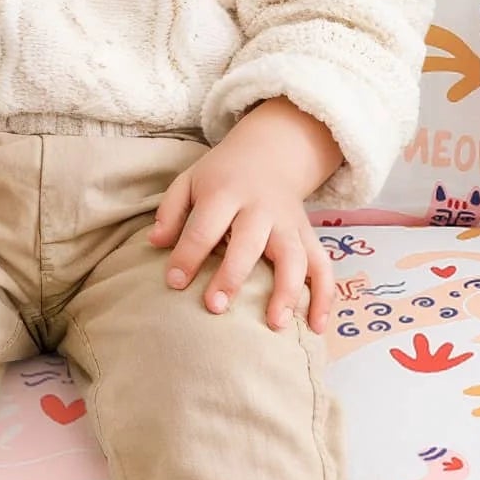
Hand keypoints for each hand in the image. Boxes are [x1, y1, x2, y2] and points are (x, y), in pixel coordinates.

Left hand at [147, 105, 338, 333]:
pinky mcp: (308, 236)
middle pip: (249, 243)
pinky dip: (324, 296)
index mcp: (226, 193)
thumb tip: (155, 242)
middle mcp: (261, 208)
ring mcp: (289, 223)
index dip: (188, 255)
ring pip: (294, 257)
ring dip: (288, 291)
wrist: (270, 152)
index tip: (174, 283)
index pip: (205, 227)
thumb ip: (171, 211)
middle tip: (215, 307)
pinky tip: (316, 326)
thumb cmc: (222, 176)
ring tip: (276, 325)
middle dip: (233, 275)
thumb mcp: (190, 181)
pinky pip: (323, 266)